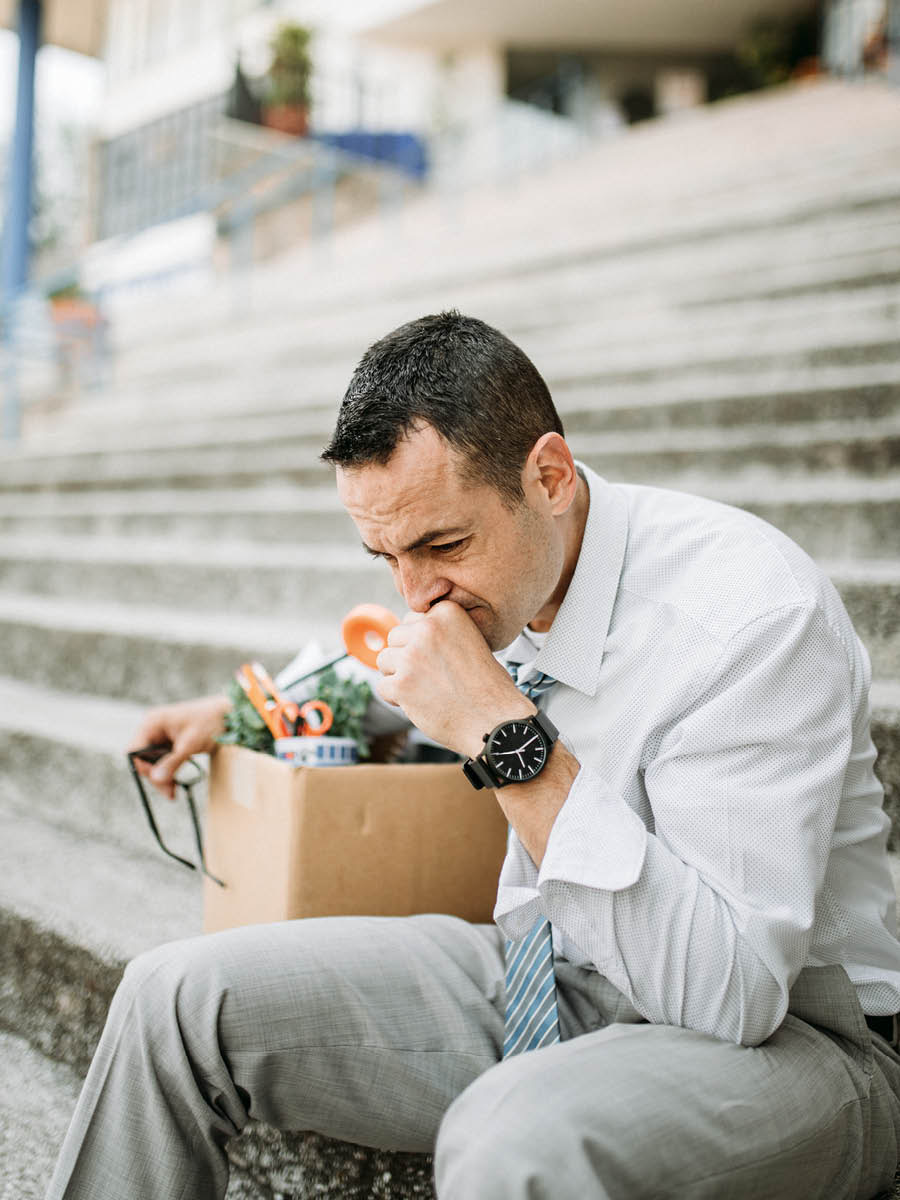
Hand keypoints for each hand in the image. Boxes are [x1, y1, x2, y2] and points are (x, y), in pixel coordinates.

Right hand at [127, 694, 230, 799]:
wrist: (230, 714)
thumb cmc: (210, 722)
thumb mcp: (191, 744)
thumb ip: (172, 761)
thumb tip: (156, 779)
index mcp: (153, 723)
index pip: (134, 749)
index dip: (142, 767)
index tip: (156, 780)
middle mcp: (153, 728)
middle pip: (142, 758)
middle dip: (154, 776)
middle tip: (169, 793)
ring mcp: (161, 736)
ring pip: (152, 762)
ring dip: (161, 777)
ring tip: (172, 793)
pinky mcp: (170, 743)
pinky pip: (162, 761)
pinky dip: (168, 772)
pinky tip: (174, 784)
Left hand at [374, 601, 533, 757]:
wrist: (495, 720)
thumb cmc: (487, 686)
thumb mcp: (470, 640)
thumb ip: (440, 633)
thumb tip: (406, 635)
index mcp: (446, 614)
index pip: (412, 620)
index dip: (421, 642)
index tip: (438, 659)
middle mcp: (428, 629)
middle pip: (394, 637)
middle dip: (406, 657)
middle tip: (431, 677)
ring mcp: (412, 656)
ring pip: (384, 661)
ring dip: (399, 677)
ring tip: (426, 690)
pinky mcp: (402, 684)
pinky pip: (382, 686)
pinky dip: (396, 698)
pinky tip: (420, 704)